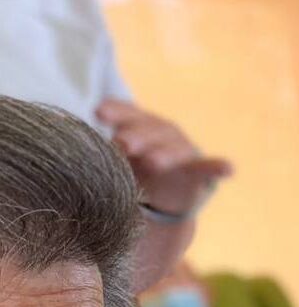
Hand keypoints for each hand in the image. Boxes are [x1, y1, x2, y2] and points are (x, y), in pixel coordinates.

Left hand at [96, 98, 232, 216]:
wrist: (165, 195)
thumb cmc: (133, 171)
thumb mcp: (113, 160)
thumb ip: (97, 153)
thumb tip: (63, 150)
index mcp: (138, 124)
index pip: (127, 113)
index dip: (116, 112)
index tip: (99, 114)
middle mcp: (162, 132)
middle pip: (150, 129)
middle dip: (137, 136)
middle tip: (123, 145)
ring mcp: (183, 151)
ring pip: (175, 148)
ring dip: (165, 153)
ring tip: (154, 162)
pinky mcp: (200, 173)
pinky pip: (209, 168)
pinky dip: (219, 167)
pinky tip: (228, 168)